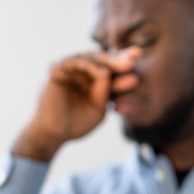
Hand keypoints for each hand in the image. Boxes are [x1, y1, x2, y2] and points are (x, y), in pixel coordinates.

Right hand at [12, 47, 140, 160]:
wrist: (52, 135)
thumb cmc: (75, 125)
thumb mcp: (99, 110)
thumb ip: (106, 94)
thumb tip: (109, 75)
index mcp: (92, 80)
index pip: (110, 69)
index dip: (123, 63)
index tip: (140, 61)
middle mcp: (80, 72)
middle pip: (102, 60)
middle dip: (120, 59)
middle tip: (136, 58)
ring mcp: (68, 69)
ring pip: (91, 58)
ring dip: (110, 61)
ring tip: (128, 65)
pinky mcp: (56, 70)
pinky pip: (75, 62)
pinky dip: (91, 66)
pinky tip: (104, 72)